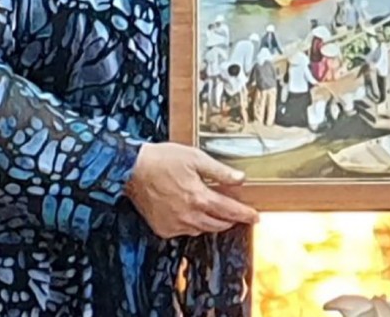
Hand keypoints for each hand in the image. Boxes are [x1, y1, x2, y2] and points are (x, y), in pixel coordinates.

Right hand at [125, 142, 258, 236]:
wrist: (133, 169)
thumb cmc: (164, 159)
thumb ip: (219, 171)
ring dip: (212, 223)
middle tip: (238, 215)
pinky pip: (184, 231)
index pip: (229, 210)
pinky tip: (192, 215)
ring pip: (201, 230)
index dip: (244, 214)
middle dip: (230, 220)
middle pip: (217, 224)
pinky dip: (192, 225)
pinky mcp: (163, 229)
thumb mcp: (195, 157)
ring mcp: (174, 225)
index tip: (255, 217)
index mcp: (199, 197)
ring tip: (217, 214)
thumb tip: (240, 179)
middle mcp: (188, 216)